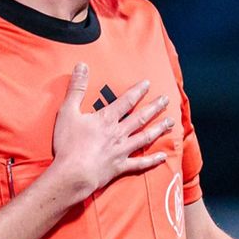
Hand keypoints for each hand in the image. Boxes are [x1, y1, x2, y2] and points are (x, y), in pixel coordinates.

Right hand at [49, 63, 169, 200]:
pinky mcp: (120, 167)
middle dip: (155, 107)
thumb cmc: (68, 143)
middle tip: (166, 100)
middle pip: (140, 118)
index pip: (126, 101)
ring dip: (158, 129)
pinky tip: (163, 156)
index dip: (137, 91)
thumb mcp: (67, 111)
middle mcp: (118, 133)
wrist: (72, 173)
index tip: (148, 84)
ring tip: (170, 122)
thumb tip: (82, 65)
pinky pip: (140, 163)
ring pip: (145, 137)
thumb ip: (76, 88)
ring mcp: (121, 151)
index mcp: (106, 119)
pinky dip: (152, 160)